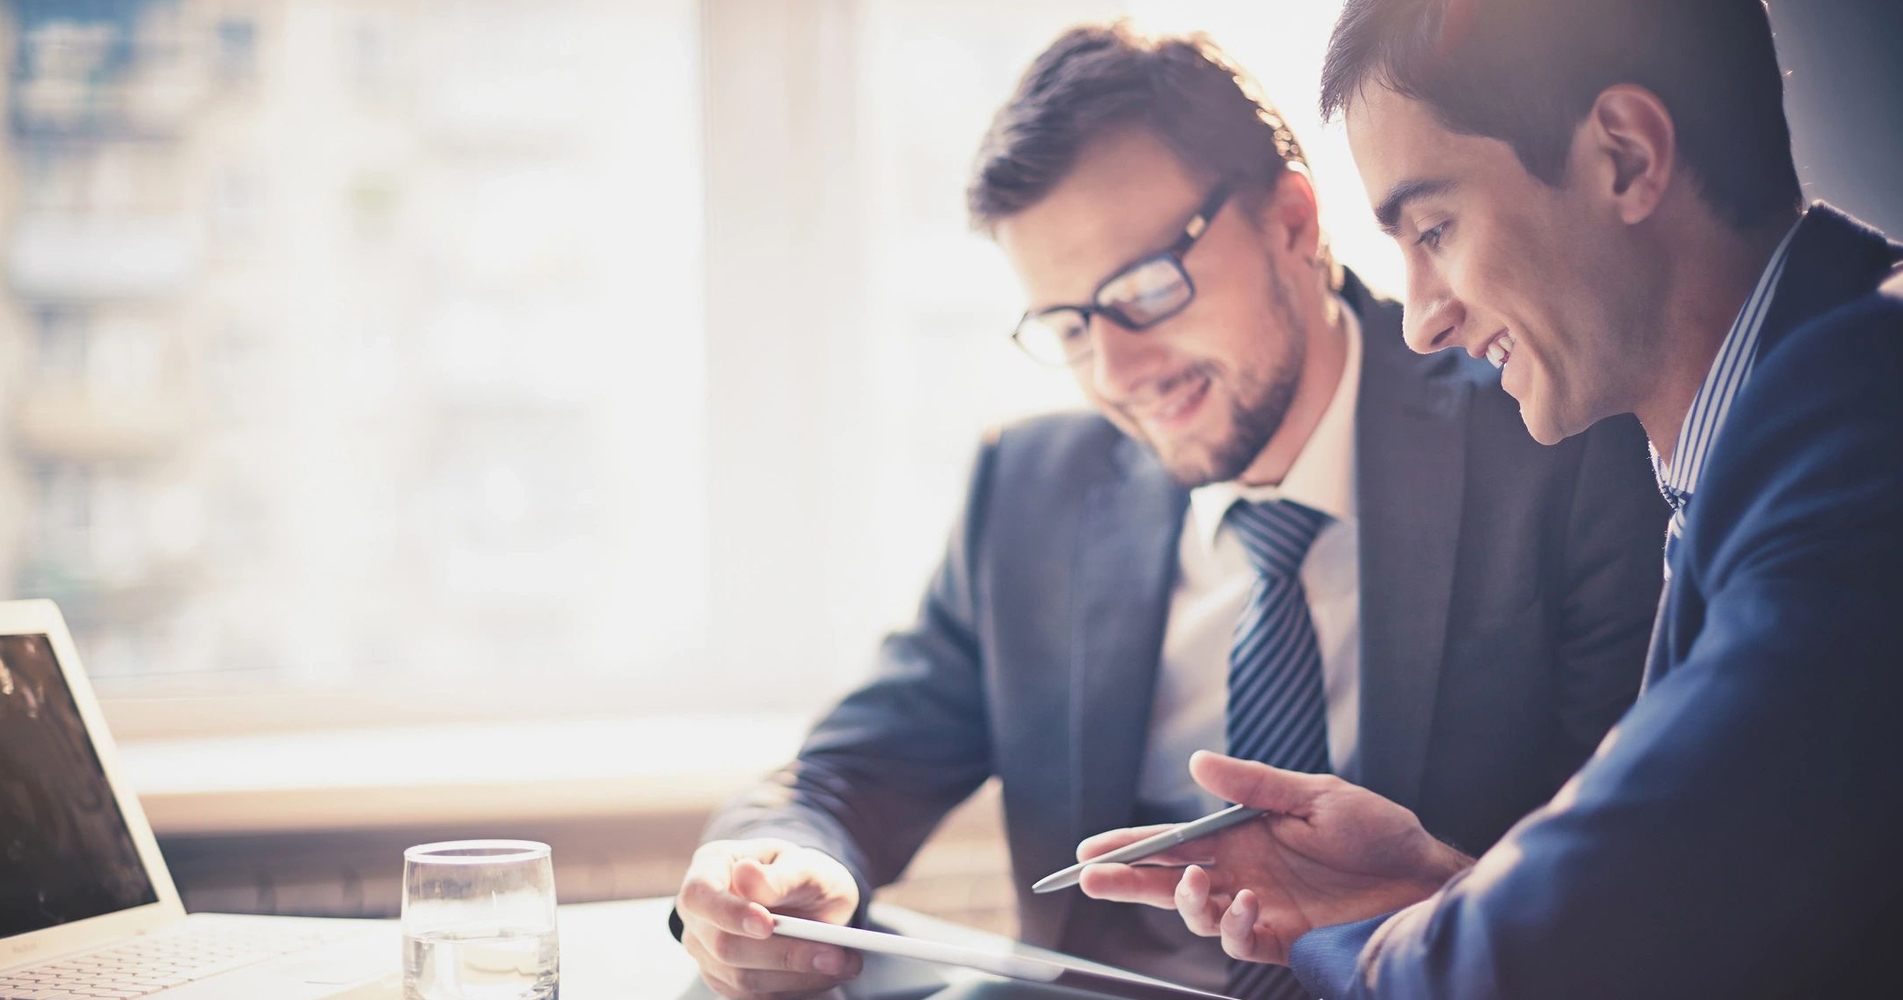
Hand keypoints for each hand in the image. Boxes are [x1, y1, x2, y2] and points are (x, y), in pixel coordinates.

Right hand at [675, 839, 863, 997]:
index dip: (727, 913)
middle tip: (836, 954)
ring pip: (742, 978)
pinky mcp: (727, 981)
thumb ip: (781, 874)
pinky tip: (826, 975)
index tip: (766, 924)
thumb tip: (747, 876)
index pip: (699, 895)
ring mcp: (708, 952)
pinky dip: (796, 989)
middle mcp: (700, 915)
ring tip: (845, 963)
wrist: (807, 898)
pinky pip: (756, 996)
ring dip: (798, 976)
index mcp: (710, 868)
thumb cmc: (800, 874)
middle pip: (723, 945)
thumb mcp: (803, 863)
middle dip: (784, 954)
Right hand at [1076, 751, 1470, 964]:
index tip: (1091, 850)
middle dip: (1127, 882)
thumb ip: (1253, 785)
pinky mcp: (1284, 939)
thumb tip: (1196, 763)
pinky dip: (1233, 925)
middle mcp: (1243, 873)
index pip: (1173, 841)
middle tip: (1091, 879)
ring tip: (1191, 884)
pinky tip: (1244, 904)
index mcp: (1243, 835)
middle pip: (1169, 881)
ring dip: (1182, 902)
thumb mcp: (1315, 795)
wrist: (1425, 878)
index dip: (1131, 846)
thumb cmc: (1377, 832)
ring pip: (1197, 914)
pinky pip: (1241, 940)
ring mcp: (1261, 908)